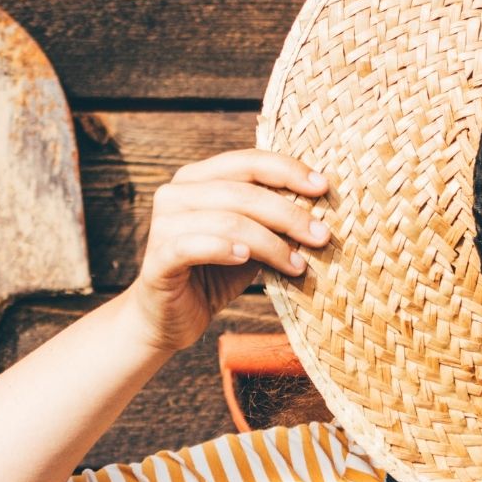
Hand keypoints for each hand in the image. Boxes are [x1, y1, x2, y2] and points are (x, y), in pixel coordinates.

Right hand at [126, 148, 331, 353]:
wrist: (171, 319)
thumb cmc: (214, 276)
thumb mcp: (251, 245)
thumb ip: (272, 223)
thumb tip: (319, 212)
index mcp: (198, 179)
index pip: (247, 162)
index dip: (287, 170)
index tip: (323, 187)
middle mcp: (176, 193)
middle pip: (243, 192)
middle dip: (288, 214)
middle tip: (321, 235)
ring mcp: (164, 224)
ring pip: (227, 221)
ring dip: (270, 243)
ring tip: (297, 265)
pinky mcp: (158, 258)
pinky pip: (194, 246)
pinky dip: (224, 249)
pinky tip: (246, 259)